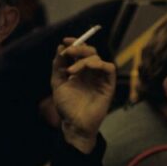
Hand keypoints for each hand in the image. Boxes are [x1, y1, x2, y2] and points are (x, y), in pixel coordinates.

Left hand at [51, 38, 115, 152]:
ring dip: (83, 59)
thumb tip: (60, 48)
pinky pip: (109, 68)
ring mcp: (99, 78)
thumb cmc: (67, 107)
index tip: (65, 41)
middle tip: (68, 52)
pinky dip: (98, 64)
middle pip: (90, 51)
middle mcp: (90, 73)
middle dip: (78, 48)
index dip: (74, 43)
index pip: (80, 52)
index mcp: (79, 71)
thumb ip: (58, 66)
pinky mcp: (108, 85)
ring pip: (97, 58)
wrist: (74, 124)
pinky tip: (86, 67)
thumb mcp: (57, 83)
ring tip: (71, 70)